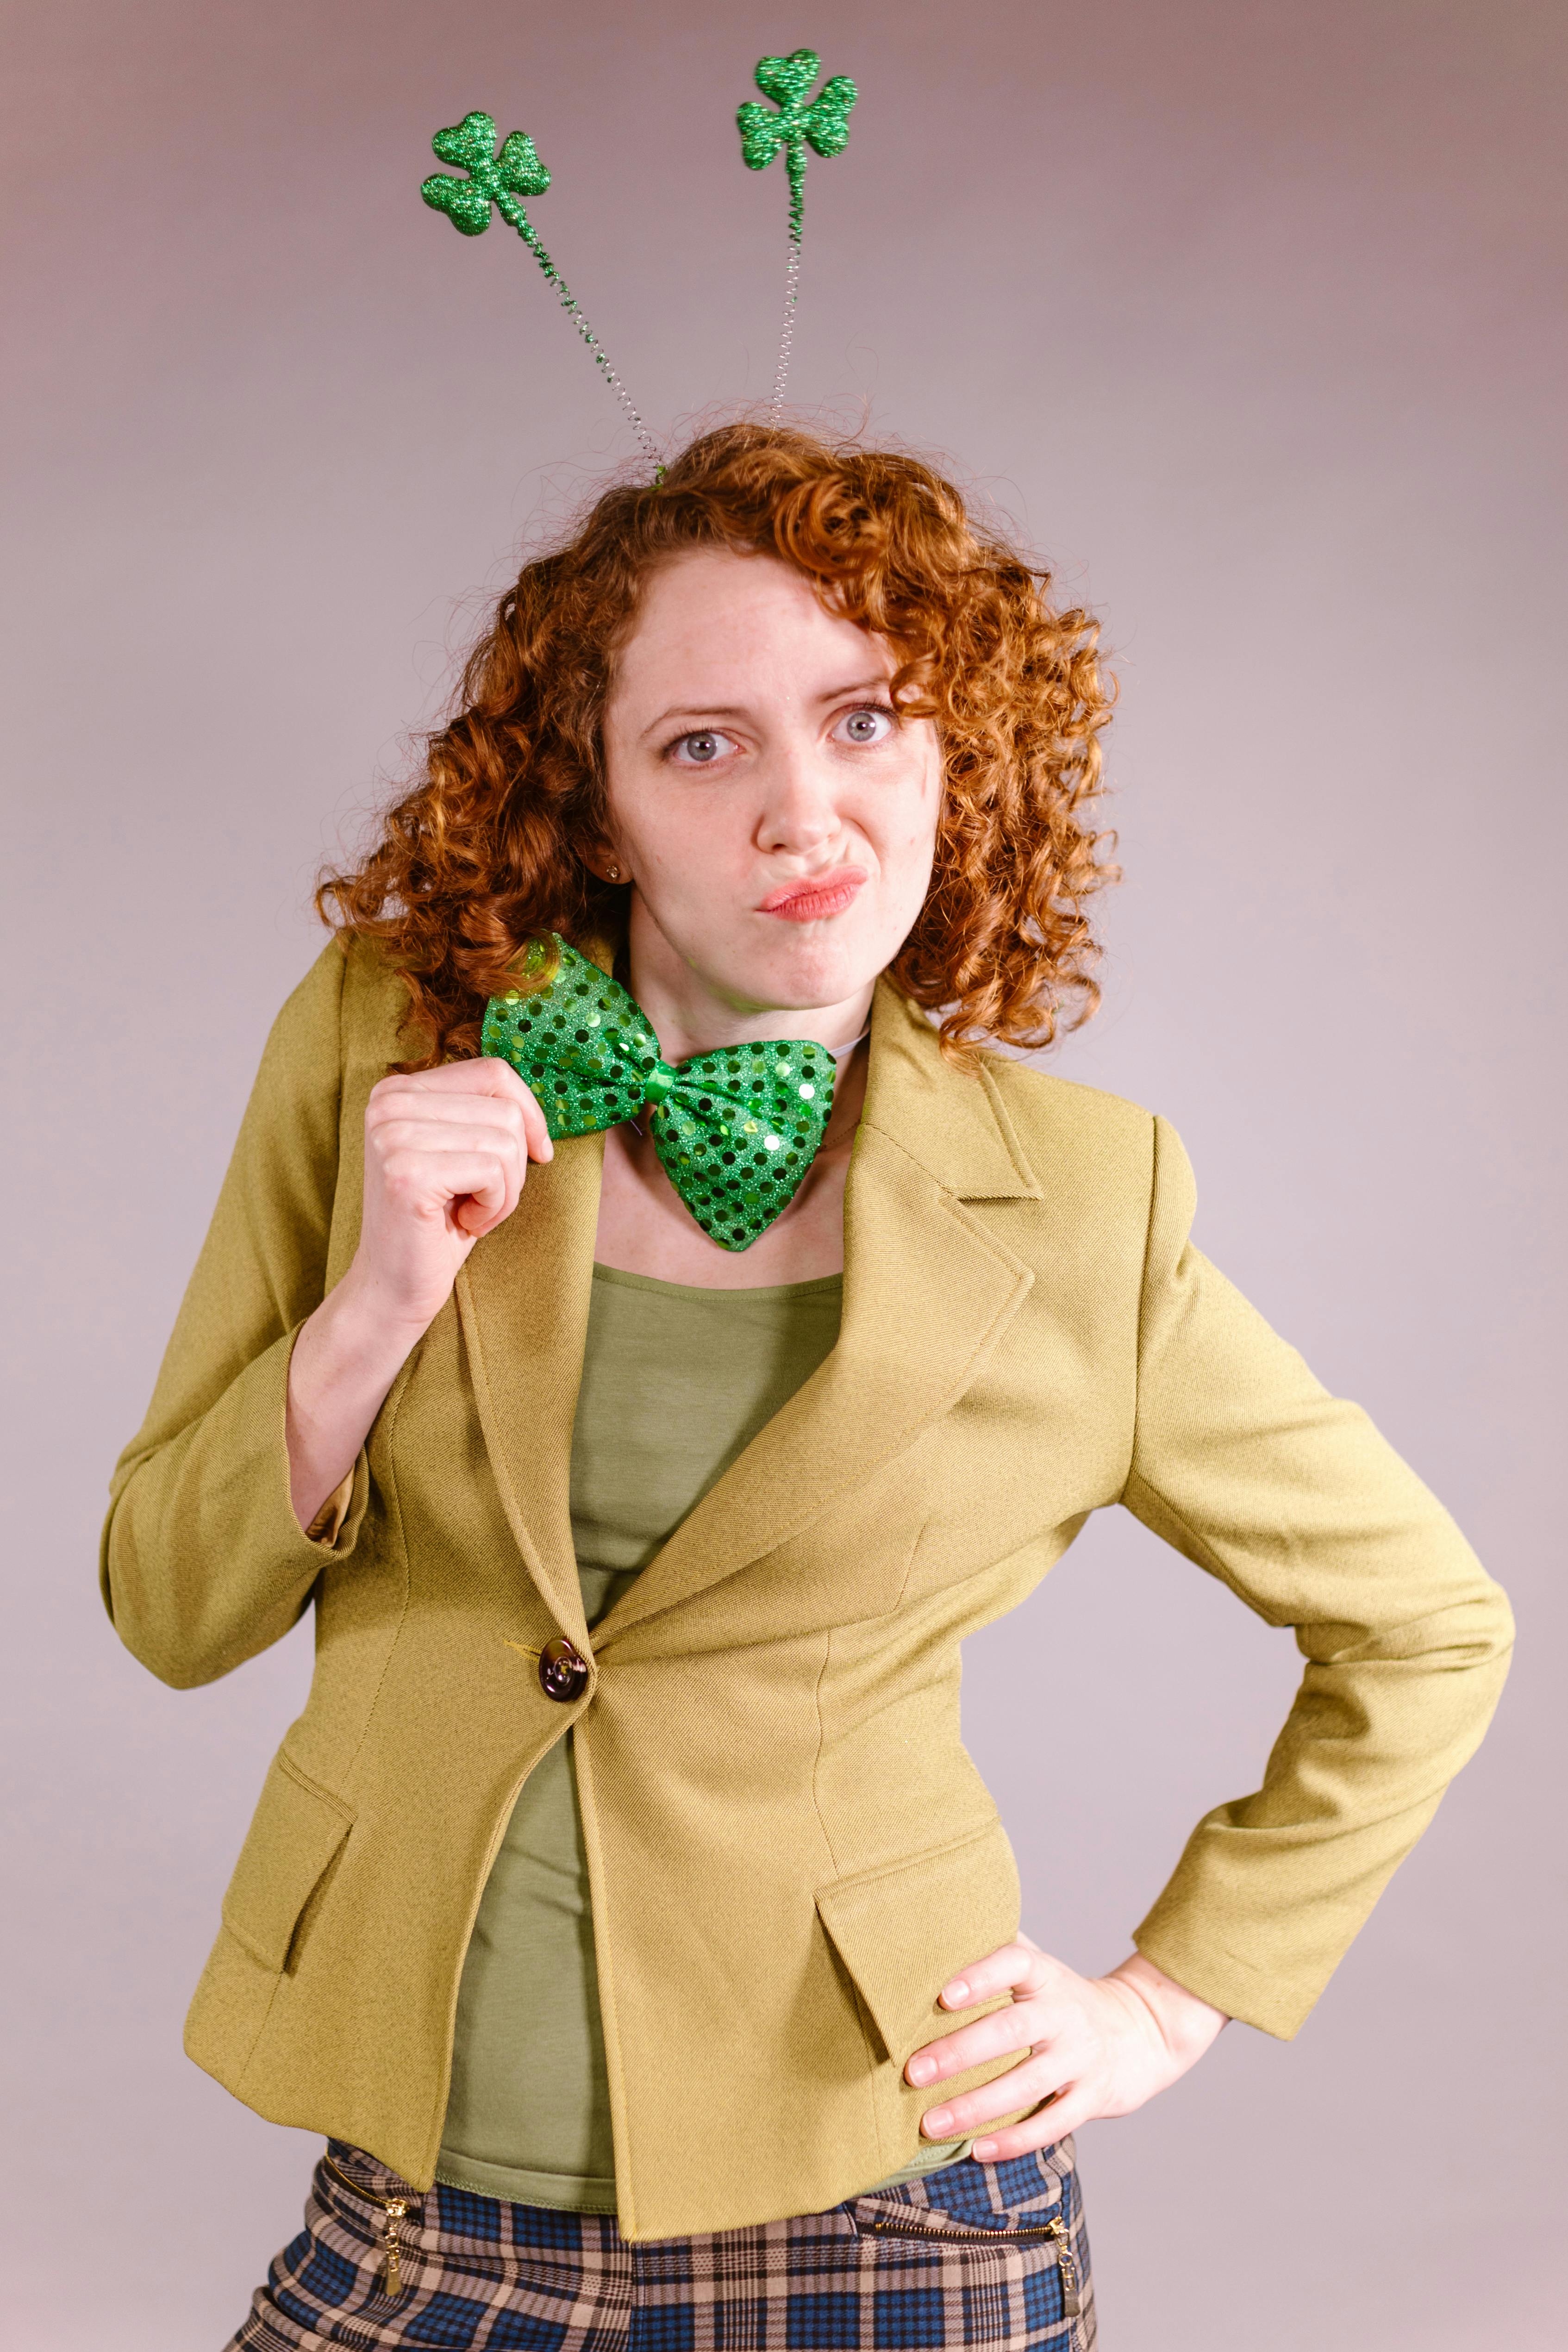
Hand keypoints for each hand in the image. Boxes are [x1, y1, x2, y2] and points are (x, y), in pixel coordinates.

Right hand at [350, 1058, 551, 1330]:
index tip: (536, 1152)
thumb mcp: (463, 1151)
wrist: (395, 1285)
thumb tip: (535, 1103)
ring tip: (471, 1212)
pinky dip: (495, 1206)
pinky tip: (463, 1223)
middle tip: (483, 1199)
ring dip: (505, 1190)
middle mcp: (388, 1103)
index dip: (529, 1113)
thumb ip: (483, 1112)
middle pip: (503, 1109)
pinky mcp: (406, 1173)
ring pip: (504, 1141)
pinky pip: (493, 1172)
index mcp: (398, 1089)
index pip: (492, 1072)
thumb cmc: (439, 1220)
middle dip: (514, 1163)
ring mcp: (392, 1136)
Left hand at [905, 1937, 1227, 2160]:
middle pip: (1011, 2030)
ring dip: (975, 2106)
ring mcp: (1080, 2058)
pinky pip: (1052, 2124)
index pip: (1015, 1963)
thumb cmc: (1061, 1999)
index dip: (980, 1975)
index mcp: (1045, 1976)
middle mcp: (1063, 2013)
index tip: (942, 1994)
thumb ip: (993, 1953)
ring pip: (1026, 2084)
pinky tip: (977, 2150)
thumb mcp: (1038, 1969)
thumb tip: (929, 1936)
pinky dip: (1014, 2140)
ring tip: (931, 2123)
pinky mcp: (1091, 2098)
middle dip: (959, 2053)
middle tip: (913, 2071)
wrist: (1139, 2032)